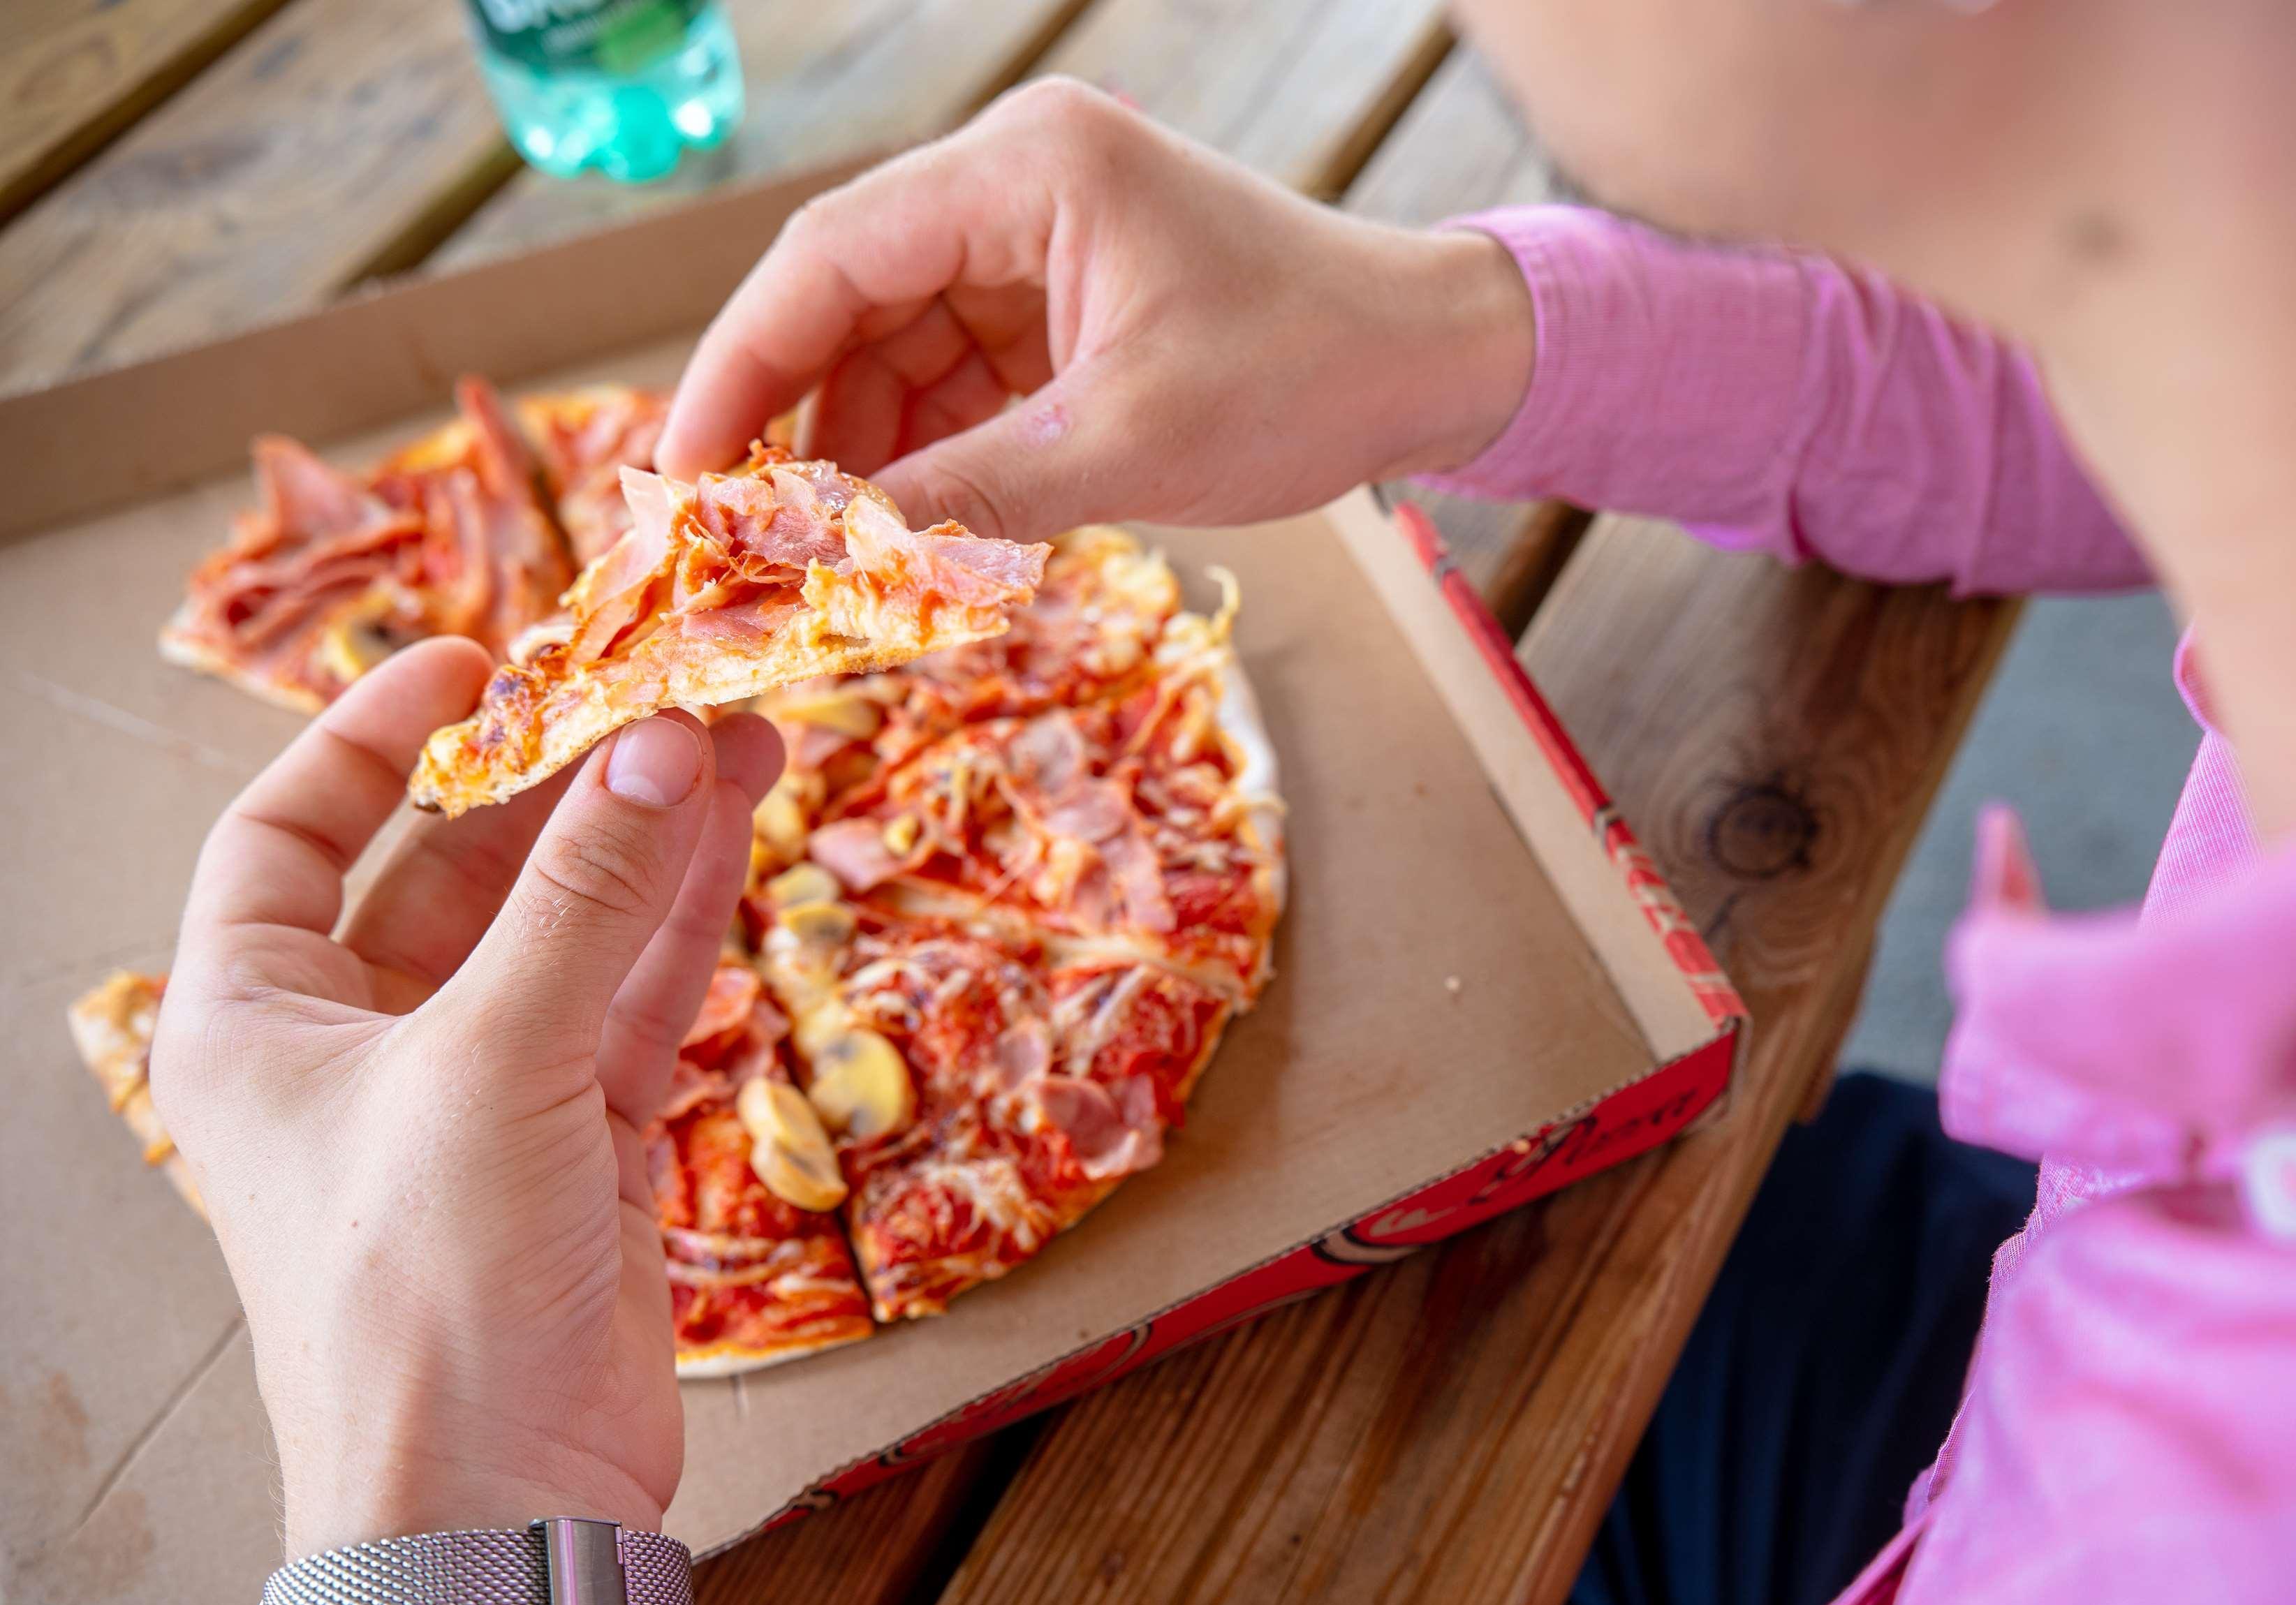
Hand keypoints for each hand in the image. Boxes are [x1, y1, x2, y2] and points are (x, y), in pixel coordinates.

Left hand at [149, 640, 780, 1604]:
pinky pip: (629, 1000)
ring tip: (740, 732)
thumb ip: (585, 900)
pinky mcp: (575, 1144)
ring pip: (564, 929)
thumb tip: (661, 746)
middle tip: (660, 689)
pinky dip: (683, 921)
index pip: (289, 835)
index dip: (371, 737)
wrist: (496, 1501)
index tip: (470, 657)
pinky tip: (739, 833)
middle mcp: (355, 1045)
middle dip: (560, 781)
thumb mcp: (491, 1066)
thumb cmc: (423, 1297)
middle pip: (455, 868)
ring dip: (646, 840)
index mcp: (256, 1021)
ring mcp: (475, 1093)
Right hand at [656, 77, 1534, 538]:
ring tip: (827, 562)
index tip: (683, 476)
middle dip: (795, 422)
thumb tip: (830, 564)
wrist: (1433, 364)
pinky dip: (932, 454)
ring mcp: (1040, 244)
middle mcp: (1018, 186)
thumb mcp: (1127, 446)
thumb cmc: (1307, 376)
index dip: (740, 367)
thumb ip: (969, 497)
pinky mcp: (1067, 304)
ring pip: (899, 349)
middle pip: (850, 300)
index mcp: (1028, 171)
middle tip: (740, 540)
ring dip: (864, 453)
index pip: (829, 258)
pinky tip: (907, 535)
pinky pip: (962, 378)